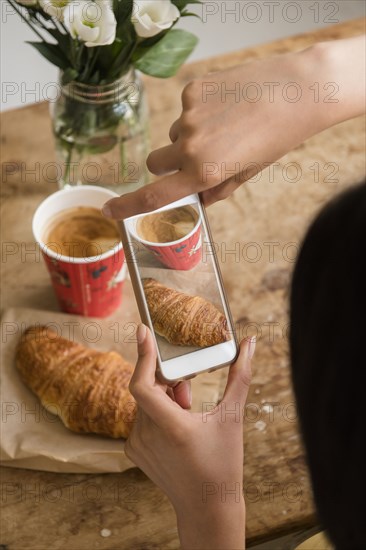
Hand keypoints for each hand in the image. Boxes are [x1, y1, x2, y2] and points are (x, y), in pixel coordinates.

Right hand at [102, 36, 364, 219]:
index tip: (109, 210)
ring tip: (225, 126)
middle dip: (167, 165)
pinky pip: (184, 108)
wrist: (296, 91)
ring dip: (187, 136)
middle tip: (194, 158)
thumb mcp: (249, 172)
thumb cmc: (276, 137)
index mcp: (204, 172)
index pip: (154, 195)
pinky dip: (199, 112)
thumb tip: (198, 199)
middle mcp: (190, 146)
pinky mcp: (193, 90)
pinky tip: (226, 106)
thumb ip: (218, 189)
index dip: (128, 205)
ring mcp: (189, 116)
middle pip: (154, 162)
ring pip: (172, 134)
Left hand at [125, 324, 255, 549]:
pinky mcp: (134, 450)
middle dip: (168, 382)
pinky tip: (177, 426)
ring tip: (188, 411)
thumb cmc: (223, 463)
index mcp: (171, 427)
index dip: (141, 356)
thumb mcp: (233, 417)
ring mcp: (138, 444)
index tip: (143, 332)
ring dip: (164, 398)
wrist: (207, 507)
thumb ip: (240, 376)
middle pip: (149, 389)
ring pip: (145, 402)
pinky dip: (157, 412)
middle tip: (189, 390)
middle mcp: (148, 435)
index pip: (142, 384)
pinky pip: (141, 417)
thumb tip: (249, 344)